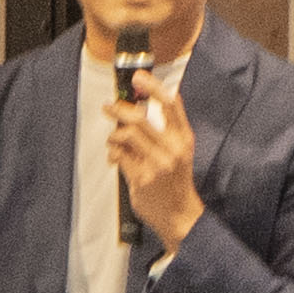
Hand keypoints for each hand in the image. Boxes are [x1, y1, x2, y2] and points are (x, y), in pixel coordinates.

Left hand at [106, 78, 207, 252]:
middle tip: (109, 107)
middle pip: (140, 118)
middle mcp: (171, 149)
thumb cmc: (177, 182)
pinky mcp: (141, 178)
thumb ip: (165, 131)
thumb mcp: (180, 152)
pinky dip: (113, 153)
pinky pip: (119, 157)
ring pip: (126, 135)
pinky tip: (115, 157)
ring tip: (113, 138)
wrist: (180, 215)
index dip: (154, 87)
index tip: (139, 77)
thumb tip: (138, 108)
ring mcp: (156, 164)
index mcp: (183, 139)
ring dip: (114, 134)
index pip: (172, 105)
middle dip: (119, 109)